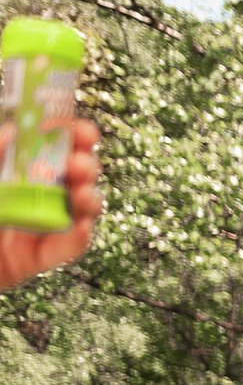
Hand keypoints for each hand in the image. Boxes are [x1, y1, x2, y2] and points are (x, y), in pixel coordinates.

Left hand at [0, 118, 100, 290]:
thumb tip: (11, 130)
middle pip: (76, 176)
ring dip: (89, 198)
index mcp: (20, 173)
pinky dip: (80, 236)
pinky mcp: (44, 255)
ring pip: (83, 209)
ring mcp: (43, 225)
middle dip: (86, 165)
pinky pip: (71, 246)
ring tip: (82, 193)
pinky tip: (78, 226)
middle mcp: (37, 196)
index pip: (55, 149)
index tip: (79, 128)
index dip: (73, 136)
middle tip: (78, 163)